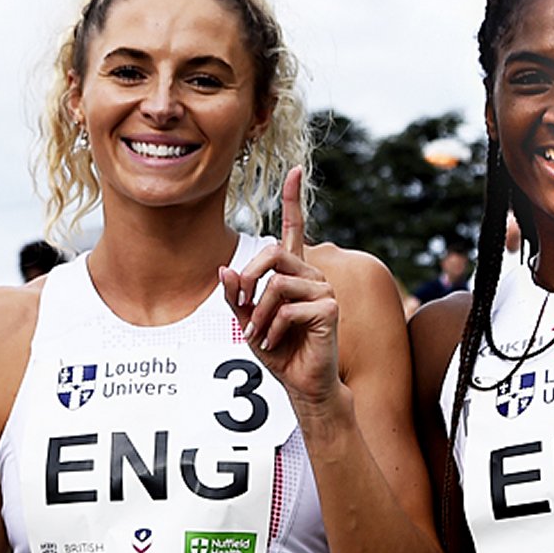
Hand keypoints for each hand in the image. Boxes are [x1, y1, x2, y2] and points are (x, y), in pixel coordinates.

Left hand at [217, 168, 340, 413]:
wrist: (302, 382)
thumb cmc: (277, 349)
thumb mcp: (246, 320)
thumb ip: (235, 295)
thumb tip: (224, 269)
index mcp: (293, 272)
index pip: (294, 228)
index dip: (294, 199)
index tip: (296, 170)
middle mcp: (311, 273)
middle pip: (271, 253)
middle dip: (248, 280)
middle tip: (241, 308)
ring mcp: (323, 288)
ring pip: (276, 284)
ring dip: (258, 314)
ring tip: (259, 335)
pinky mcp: (329, 307)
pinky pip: (287, 307)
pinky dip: (272, 328)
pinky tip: (274, 342)